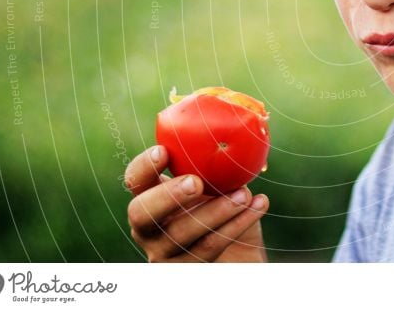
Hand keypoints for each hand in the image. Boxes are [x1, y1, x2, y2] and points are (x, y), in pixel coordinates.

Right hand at [125, 145, 268, 261]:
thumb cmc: (225, 207)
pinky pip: (211, 247)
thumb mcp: (218, 182)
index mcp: (150, 198)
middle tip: (196, 182)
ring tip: (244, 193)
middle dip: (168, 195)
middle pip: (143, 214)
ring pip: (183, 235)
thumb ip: (216, 160)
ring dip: (217, 211)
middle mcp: (149, 228)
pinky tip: (259, 204)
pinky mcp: (189, 271)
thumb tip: (239, 122)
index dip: (143, 167)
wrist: (242, 254)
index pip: (135, 181)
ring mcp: (165, 254)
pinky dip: (238, 224)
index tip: (164, 151)